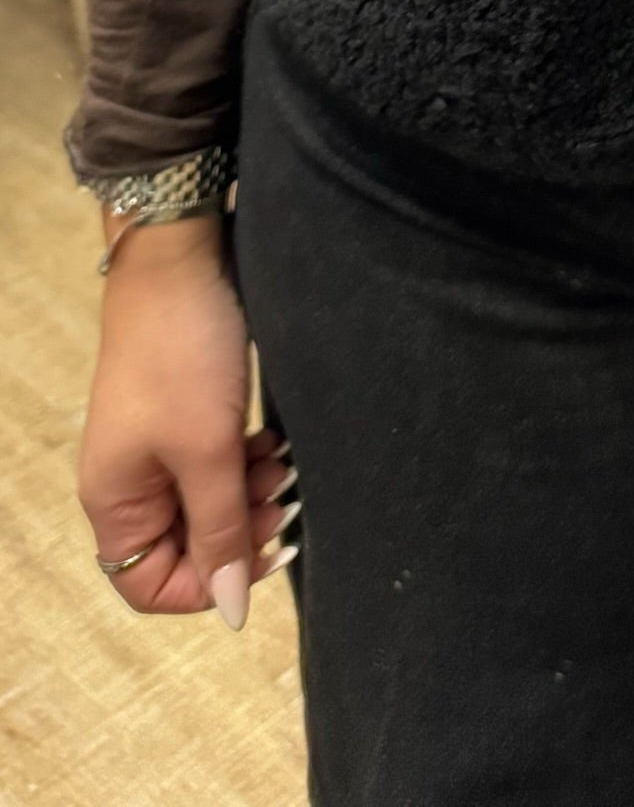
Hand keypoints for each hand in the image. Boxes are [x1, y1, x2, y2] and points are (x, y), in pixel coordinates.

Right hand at [77, 216, 301, 625]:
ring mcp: (152, 446)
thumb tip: (232, 611)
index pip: (152, 586)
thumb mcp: (208, 450)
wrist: (181, 256)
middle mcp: (126, 481)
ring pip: (206, 503)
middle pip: (184, 546)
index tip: (260, 548)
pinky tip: (273, 440)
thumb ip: (221, 531)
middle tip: (283, 496)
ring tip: (284, 464)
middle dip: (238, 531)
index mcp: (115, 501)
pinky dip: (245, 461)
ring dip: (248, 494)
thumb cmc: (185, 354)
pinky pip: (213, 465)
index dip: (209, 583)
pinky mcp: (179, 414)